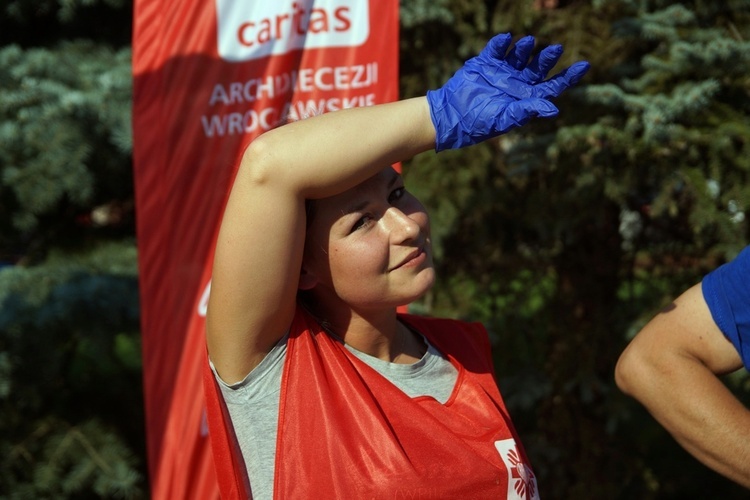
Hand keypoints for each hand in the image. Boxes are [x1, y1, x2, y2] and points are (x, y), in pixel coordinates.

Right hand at [426, 33, 589, 151]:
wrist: (450, 116)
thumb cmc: (478, 123)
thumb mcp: (503, 119)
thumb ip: (526, 111)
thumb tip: (554, 108)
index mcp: (526, 99)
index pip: (553, 86)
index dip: (569, 76)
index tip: (584, 65)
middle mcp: (517, 84)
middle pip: (539, 68)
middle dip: (547, 58)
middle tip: (556, 49)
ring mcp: (502, 72)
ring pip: (519, 56)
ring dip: (525, 48)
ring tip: (528, 41)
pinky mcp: (486, 63)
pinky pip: (496, 49)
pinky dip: (501, 43)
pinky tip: (505, 39)